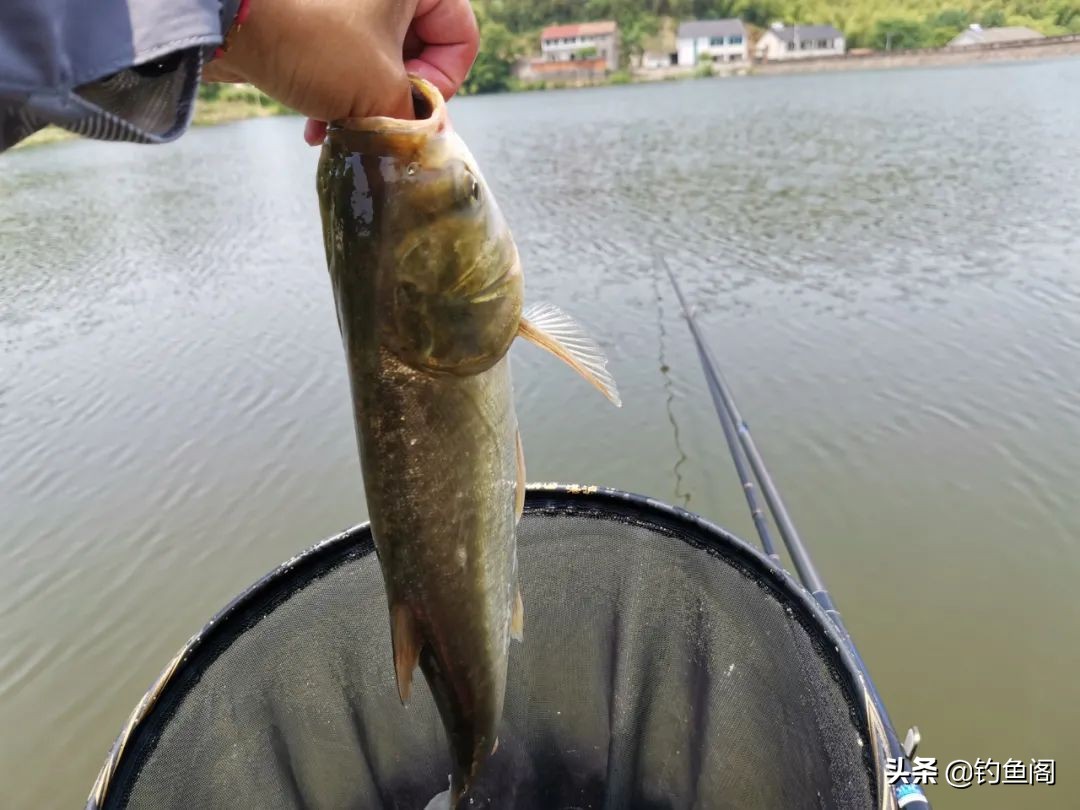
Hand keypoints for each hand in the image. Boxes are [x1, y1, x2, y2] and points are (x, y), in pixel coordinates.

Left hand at [202, 0, 478, 143]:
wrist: (226, 21)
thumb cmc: (315, 42)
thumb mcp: (380, 90)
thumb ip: (415, 118)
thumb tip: (427, 139)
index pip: (461, 35)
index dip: (443, 82)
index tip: (414, 106)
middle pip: (418, 49)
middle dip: (395, 98)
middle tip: (378, 125)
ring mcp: (348, 1)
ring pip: (378, 58)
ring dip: (364, 103)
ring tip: (341, 130)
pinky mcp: (315, 16)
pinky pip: (343, 56)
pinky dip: (336, 91)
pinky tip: (314, 124)